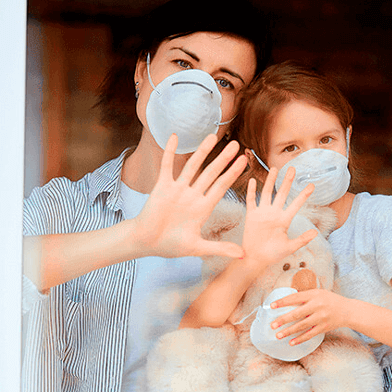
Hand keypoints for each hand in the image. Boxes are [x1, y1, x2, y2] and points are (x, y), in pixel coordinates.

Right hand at [131, 133, 247, 258]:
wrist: (146, 243)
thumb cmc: (170, 246)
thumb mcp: (198, 248)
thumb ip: (220, 248)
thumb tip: (243, 255)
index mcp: (203, 208)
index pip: (222, 186)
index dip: (233, 174)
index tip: (244, 161)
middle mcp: (193, 195)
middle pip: (211, 173)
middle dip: (224, 159)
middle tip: (237, 144)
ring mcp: (178, 189)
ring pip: (193, 166)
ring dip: (202, 151)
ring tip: (213, 136)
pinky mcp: (162, 187)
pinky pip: (167, 165)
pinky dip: (170, 151)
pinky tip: (174, 137)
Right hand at [240, 166, 316, 267]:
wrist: (255, 259)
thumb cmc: (273, 255)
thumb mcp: (289, 247)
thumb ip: (302, 240)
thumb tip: (315, 232)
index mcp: (284, 220)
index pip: (296, 204)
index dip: (303, 195)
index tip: (312, 185)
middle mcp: (274, 213)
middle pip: (282, 193)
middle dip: (288, 181)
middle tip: (293, 168)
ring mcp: (262, 213)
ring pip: (267, 193)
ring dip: (271, 181)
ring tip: (275, 168)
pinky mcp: (251, 215)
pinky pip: (251, 200)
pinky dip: (252, 190)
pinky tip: (253, 180)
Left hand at [269, 289, 352, 344]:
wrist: (347, 310)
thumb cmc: (330, 300)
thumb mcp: (318, 292)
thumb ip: (305, 296)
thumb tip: (286, 300)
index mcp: (314, 294)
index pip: (295, 298)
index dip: (282, 302)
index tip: (271, 306)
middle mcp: (317, 305)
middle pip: (296, 314)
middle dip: (283, 320)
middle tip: (272, 325)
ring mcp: (321, 317)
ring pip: (301, 326)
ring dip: (288, 331)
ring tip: (278, 335)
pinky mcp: (324, 327)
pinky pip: (309, 334)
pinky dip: (299, 339)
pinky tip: (291, 342)